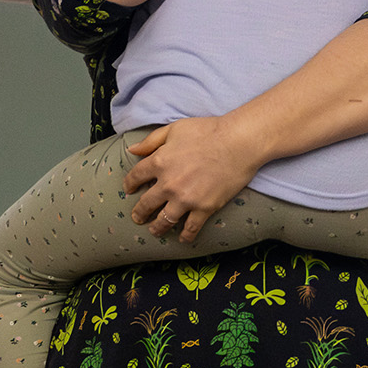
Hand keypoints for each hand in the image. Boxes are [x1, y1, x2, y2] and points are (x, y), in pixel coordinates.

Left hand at [122, 117, 267, 241]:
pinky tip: (183, 239)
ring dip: (157, 228)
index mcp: (159, 161)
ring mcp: (186, 199)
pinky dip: (185, 236)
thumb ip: (151, 140)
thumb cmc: (208, 131)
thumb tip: (132, 149)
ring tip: (155, 230)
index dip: (130, 184)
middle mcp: (168, 184)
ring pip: (164, 220)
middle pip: (146, 203)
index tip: (129, 190)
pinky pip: (191, 228)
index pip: (135, 177)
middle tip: (138, 218)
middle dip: (139, 213)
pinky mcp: (204, 208)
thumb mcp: (175, 129)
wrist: (238, 142)